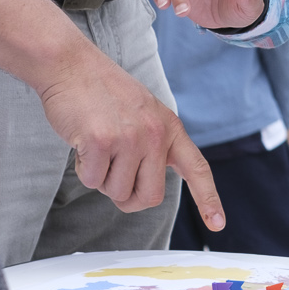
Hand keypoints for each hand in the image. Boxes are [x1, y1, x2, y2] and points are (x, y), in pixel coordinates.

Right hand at [38, 41, 224, 228]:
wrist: (70, 66)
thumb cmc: (102, 94)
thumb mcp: (143, 114)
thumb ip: (152, 146)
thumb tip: (145, 189)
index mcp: (169, 128)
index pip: (196, 168)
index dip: (207, 198)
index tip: (217, 224)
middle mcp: (155, 134)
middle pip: (149, 197)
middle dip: (127, 197)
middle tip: (112, 174)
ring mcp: (129, 138)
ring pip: (116, 192)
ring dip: (101, 178)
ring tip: (97, 146)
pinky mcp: (101, 141)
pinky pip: (91, 180)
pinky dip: (82, 169)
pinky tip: (82, 142)